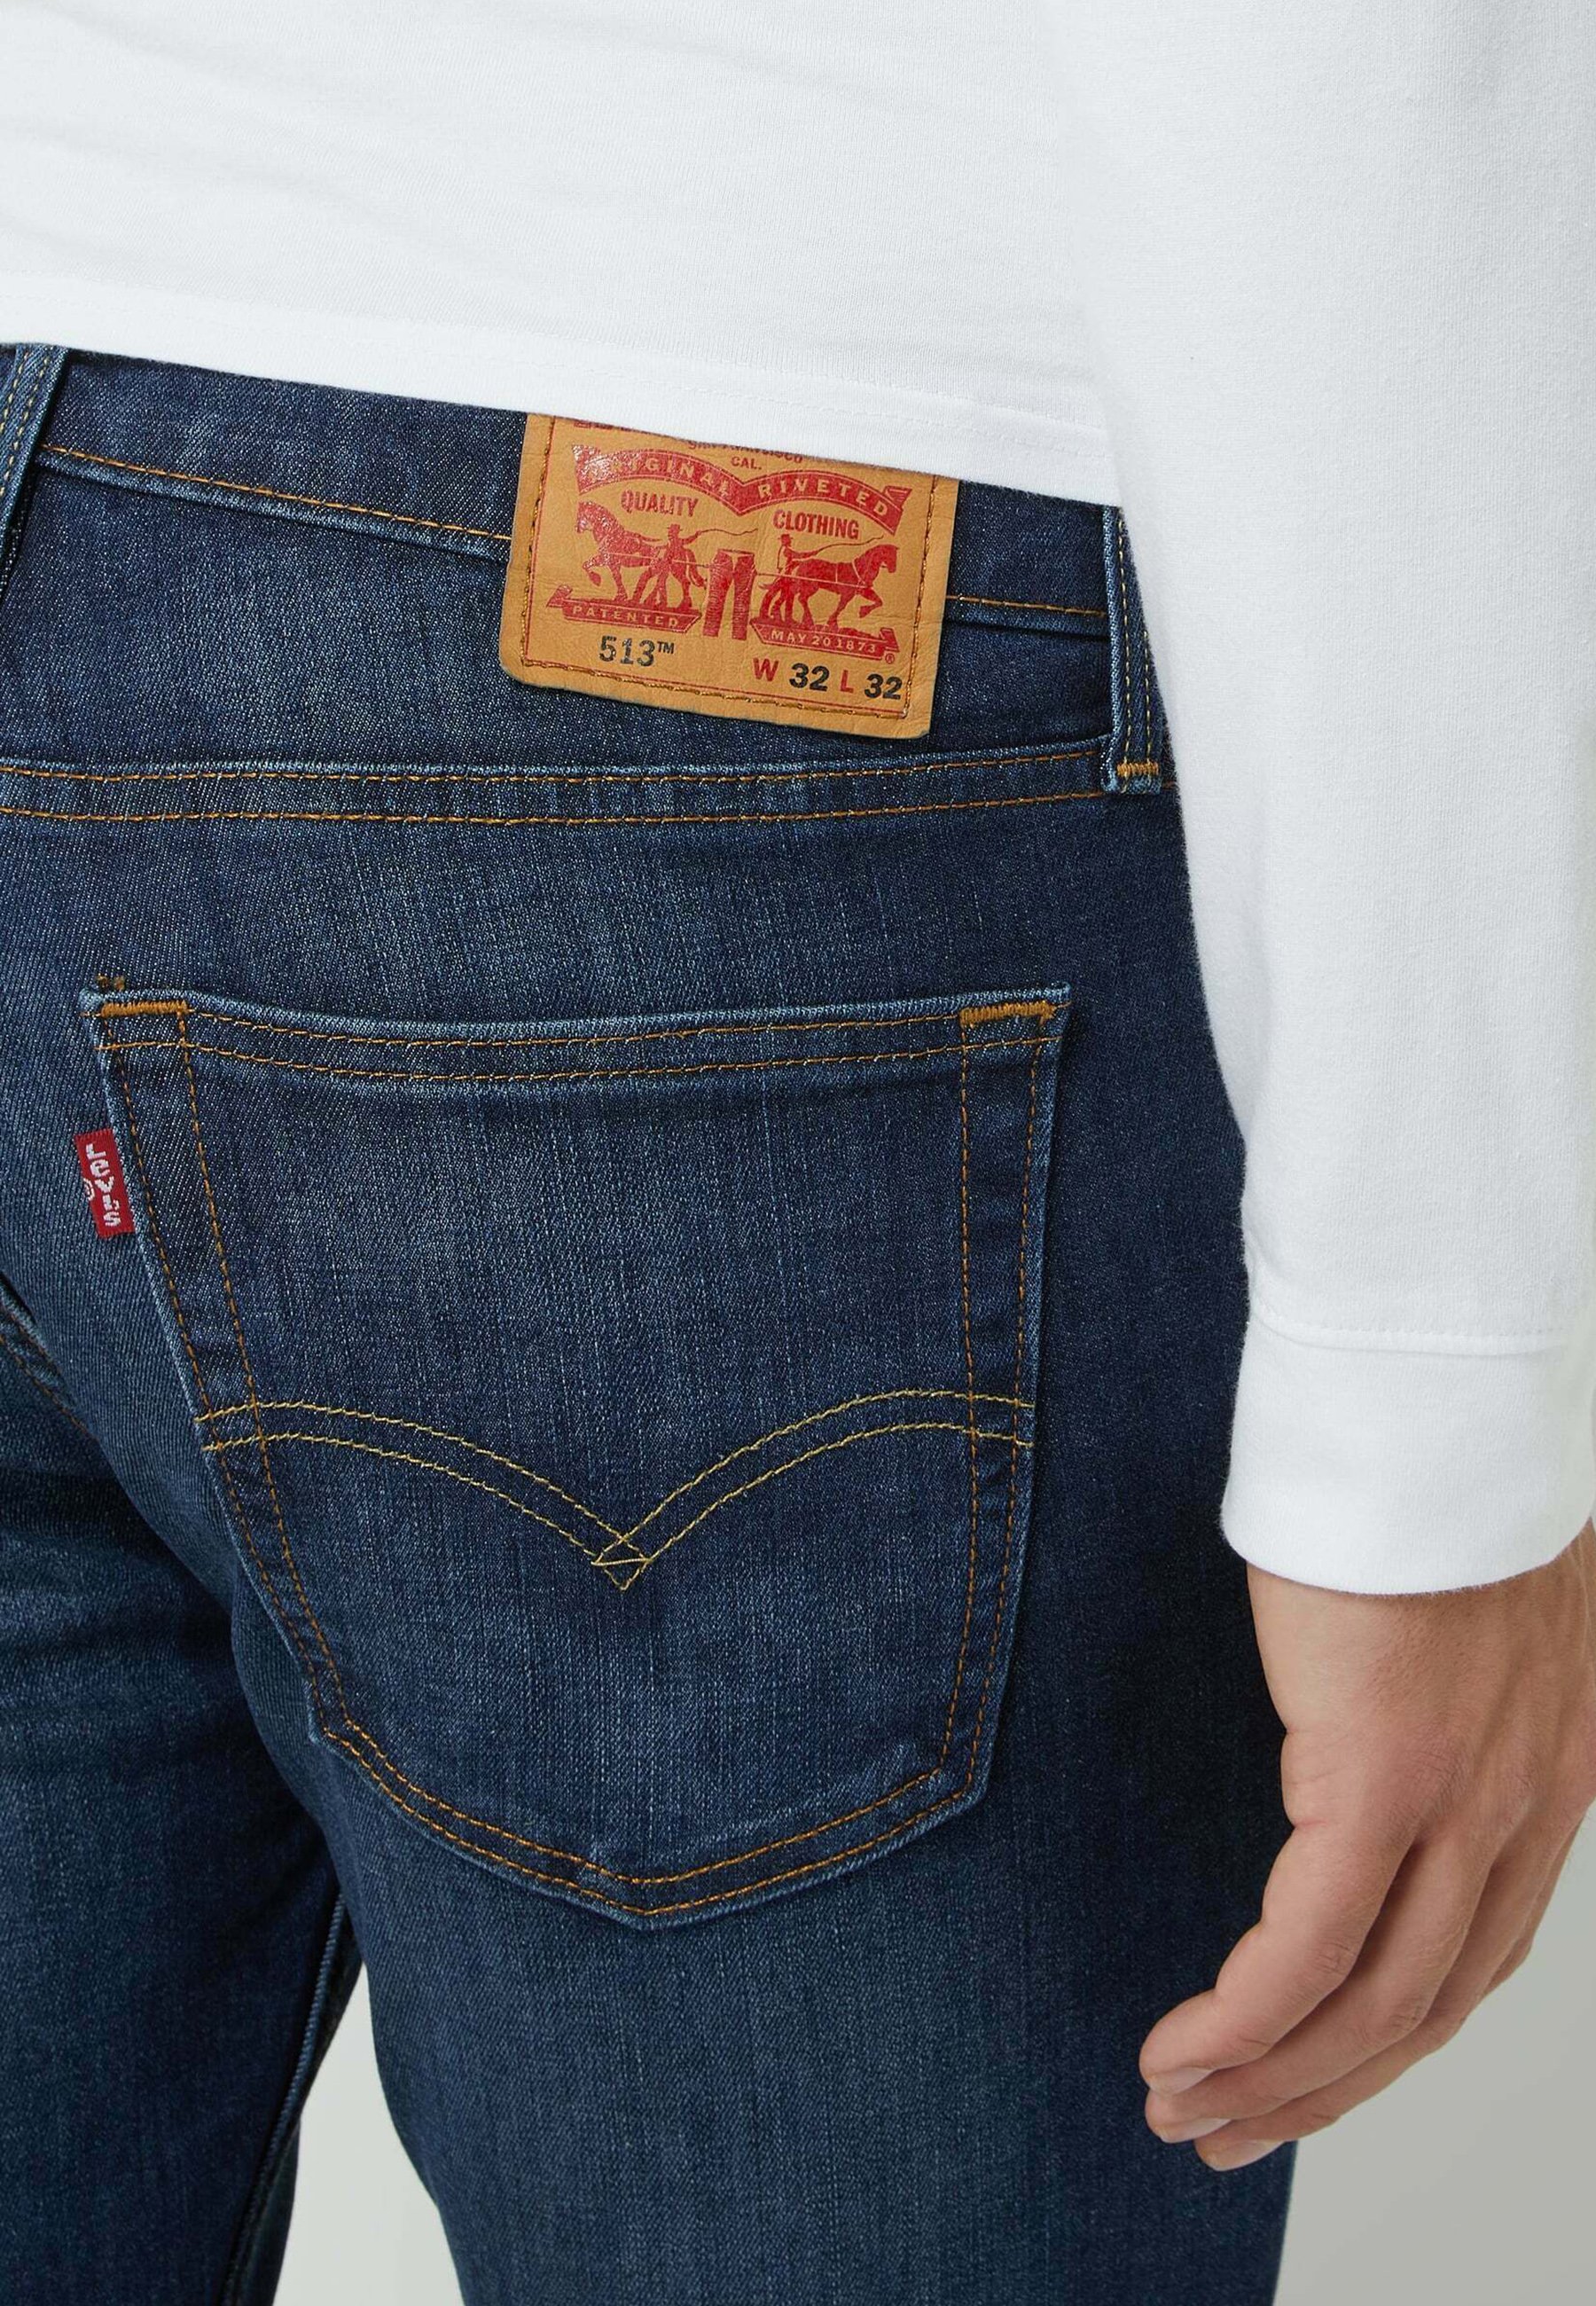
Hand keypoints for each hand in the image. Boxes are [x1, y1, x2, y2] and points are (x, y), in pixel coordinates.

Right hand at [1141, 1519, 1595, 2169]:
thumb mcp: (1483, 1609)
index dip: (1390, 2035)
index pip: (1481, 1957)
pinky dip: (1246, 2014)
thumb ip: (1463, 1693)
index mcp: (1562, 1776)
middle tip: (1229, 2130)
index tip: (1311, 2071)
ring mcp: (1468, 1801)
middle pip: (1428, 2007)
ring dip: (1271, 2076)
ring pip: (1374, 2002)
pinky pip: (1309, 1944)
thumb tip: (1393, 1721)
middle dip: (1321, 2089)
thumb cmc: (1435, 1474)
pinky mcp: (1384, 1777)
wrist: (1436, 1403)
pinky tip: (1187, 2047)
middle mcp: (1534, 1811)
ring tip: (1182, 2106)